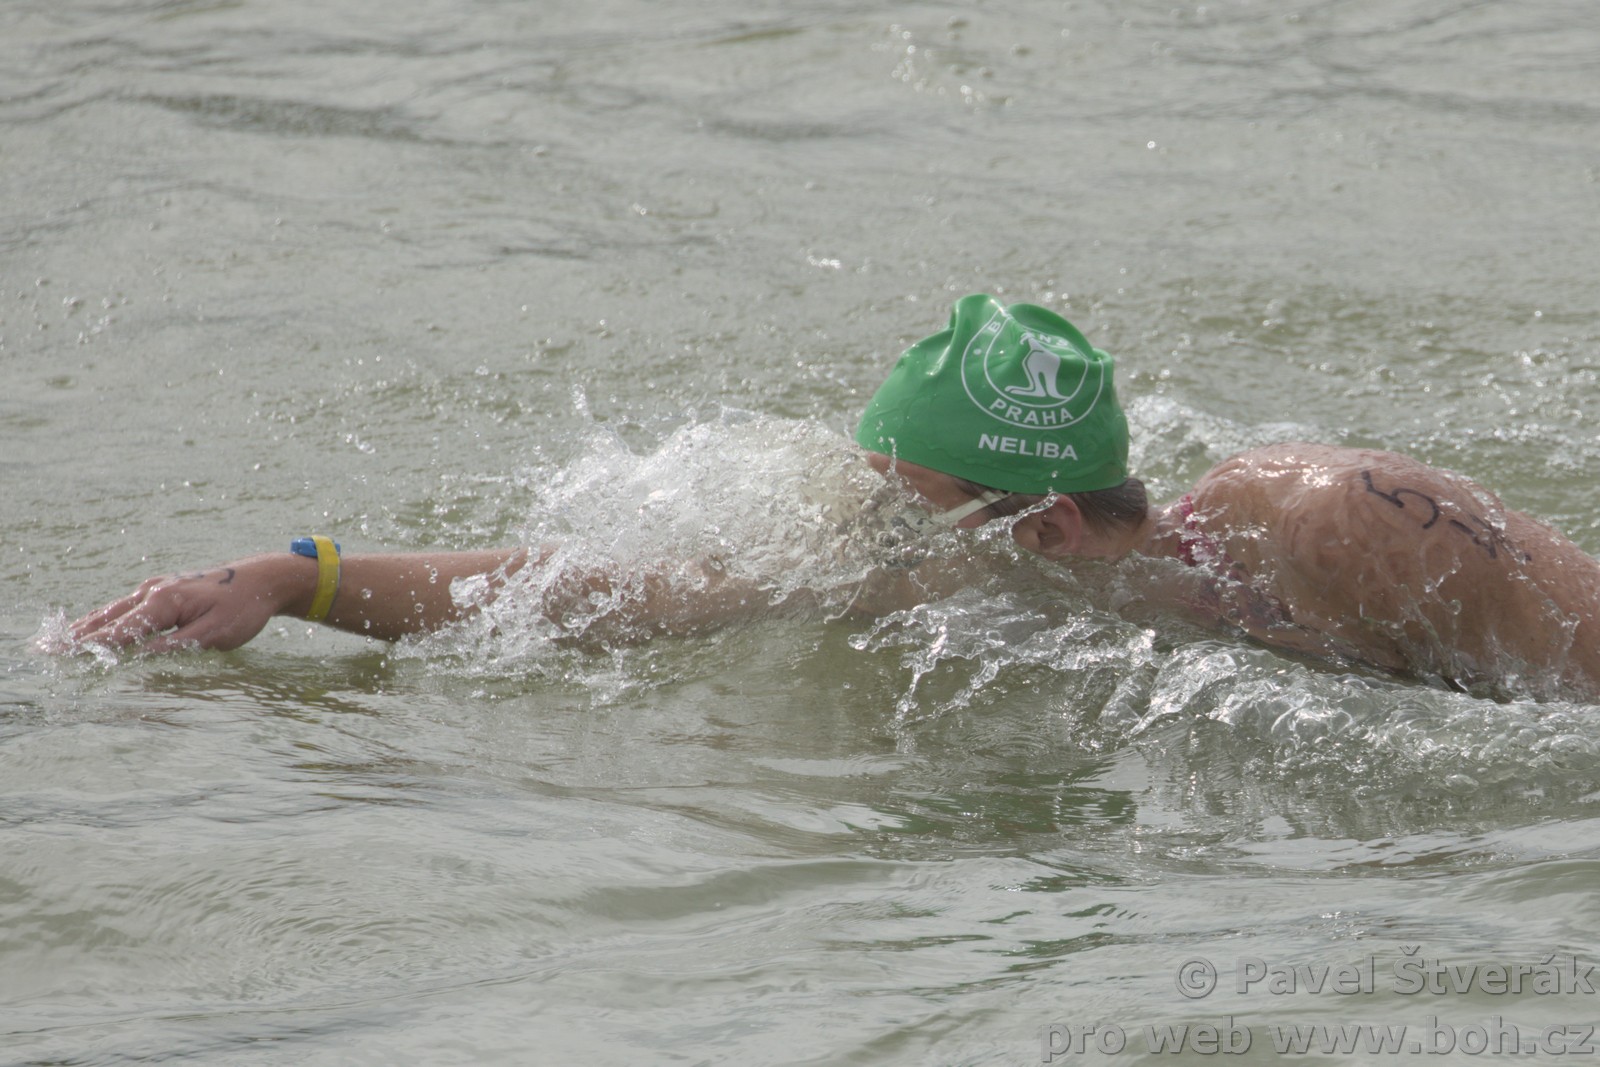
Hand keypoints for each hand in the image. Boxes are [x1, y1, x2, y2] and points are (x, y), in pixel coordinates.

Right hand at [66, 557, 298, 653]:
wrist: (264, 578)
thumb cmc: (244, 608)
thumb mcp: (215, 635)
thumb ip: (177, 646)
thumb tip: (142, 656)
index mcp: (165, 602)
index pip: (121, 631)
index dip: (91, 647)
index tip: (65, 658)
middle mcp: (154, 591)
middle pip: (107, 618)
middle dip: (76, 636)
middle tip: (45, 651)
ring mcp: (157, 587)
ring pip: (113, 610)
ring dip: (85, 626)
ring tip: (58, 641)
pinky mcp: (163, 589)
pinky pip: (126, 606)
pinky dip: (105, 617)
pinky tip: (93, 626)